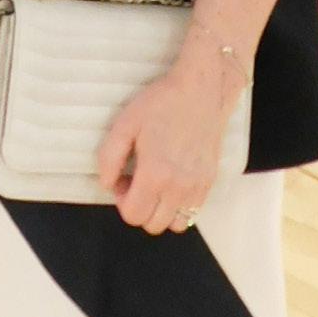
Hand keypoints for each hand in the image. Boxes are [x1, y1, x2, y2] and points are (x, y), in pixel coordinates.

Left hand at [96, 44, 240, 234]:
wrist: (201, 91)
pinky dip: (178, 205)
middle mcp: (179, 187)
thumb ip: (108, 158)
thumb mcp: (124, 124)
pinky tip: (171, 181)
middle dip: (138, 207)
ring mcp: (198, 186)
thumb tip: (107, 184)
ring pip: (174, 224)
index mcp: (156, 173)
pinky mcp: (210, 181)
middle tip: (136, 180)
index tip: (122, 180)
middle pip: (152, 224)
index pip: (133, 215)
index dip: (121, 201)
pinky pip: (192, 212)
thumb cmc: (161, 104)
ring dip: (160, 211)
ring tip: (155, 185)